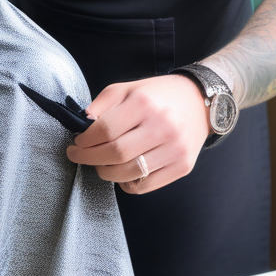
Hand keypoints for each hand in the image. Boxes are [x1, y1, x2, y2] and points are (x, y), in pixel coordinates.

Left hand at [67, 75, 209, 193]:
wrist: (198, 102)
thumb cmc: (157, 96)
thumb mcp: (126, 89)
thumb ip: (101, 105)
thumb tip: (81, 128)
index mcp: (144, 103)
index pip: (105, 130)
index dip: (85, 141)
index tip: (76, 143)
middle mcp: (162, 126)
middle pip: (115, 153)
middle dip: (89, 158)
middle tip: (79, 156)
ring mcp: (175, 149)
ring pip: (129, 173)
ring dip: (106, 172)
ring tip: (100, 163)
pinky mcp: (183, 166)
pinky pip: (145, 186)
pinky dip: (126, 183)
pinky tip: (122, 172)